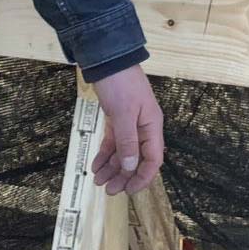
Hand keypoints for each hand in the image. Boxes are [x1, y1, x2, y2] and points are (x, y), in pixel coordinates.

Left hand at [89, 65, 163, 195]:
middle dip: (124, 176)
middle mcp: (143, 127)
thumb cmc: (119, 84)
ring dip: (112, 168)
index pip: (153, 159)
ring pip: (123, 152)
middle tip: (108, 190)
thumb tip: (131, 167)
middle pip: (137, 159)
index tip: (129, 191)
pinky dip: (104, 154)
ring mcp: (130, 123)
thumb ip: (127, 141)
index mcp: (152, 126)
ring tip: (98, 181)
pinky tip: (95, 165)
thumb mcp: (124, 113)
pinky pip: (113, 142)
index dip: (143, 177)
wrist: (107, 57)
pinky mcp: (117, 118)